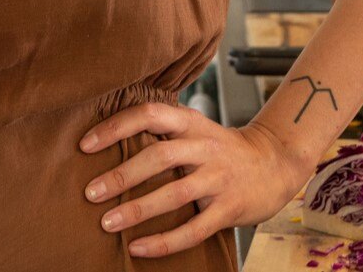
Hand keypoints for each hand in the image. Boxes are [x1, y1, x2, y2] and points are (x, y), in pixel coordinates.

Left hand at [77, 102, 312, 257]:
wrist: (276, 164)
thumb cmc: (224, 149)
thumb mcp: (197, 128)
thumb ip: (163, 130)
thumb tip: (107, 134)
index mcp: (192, 124)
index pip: (150, 115)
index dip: (116, 127)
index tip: (86, 145)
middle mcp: (206, 148)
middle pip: (160, 157)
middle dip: (121, 175)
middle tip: (90, 192)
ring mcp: (219, 180)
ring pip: (175, 194)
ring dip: (138, 209)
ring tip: (107, 222)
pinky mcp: (229, 209)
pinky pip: (194, 229)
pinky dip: (164, 241)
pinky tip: (138, 248)